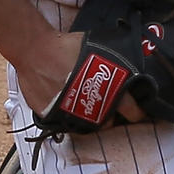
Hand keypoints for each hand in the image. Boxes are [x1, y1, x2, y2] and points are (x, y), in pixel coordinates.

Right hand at [15, 25, 145, 126]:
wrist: (36, 51)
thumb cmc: (66, 46)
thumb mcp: (99, 48)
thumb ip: (113, 62)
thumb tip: (125, 60)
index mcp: (112, 91)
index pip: (134, 111)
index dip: (137, 112)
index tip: (136, 111)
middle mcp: (95, 108)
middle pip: (111, 123)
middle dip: (112, 117)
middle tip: (110, 107)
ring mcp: (74, 115)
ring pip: (90, 126)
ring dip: (92, 118)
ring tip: (89, 106)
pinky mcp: (55, 118)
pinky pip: (66, 122)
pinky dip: (69, 115)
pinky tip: (69, 104)